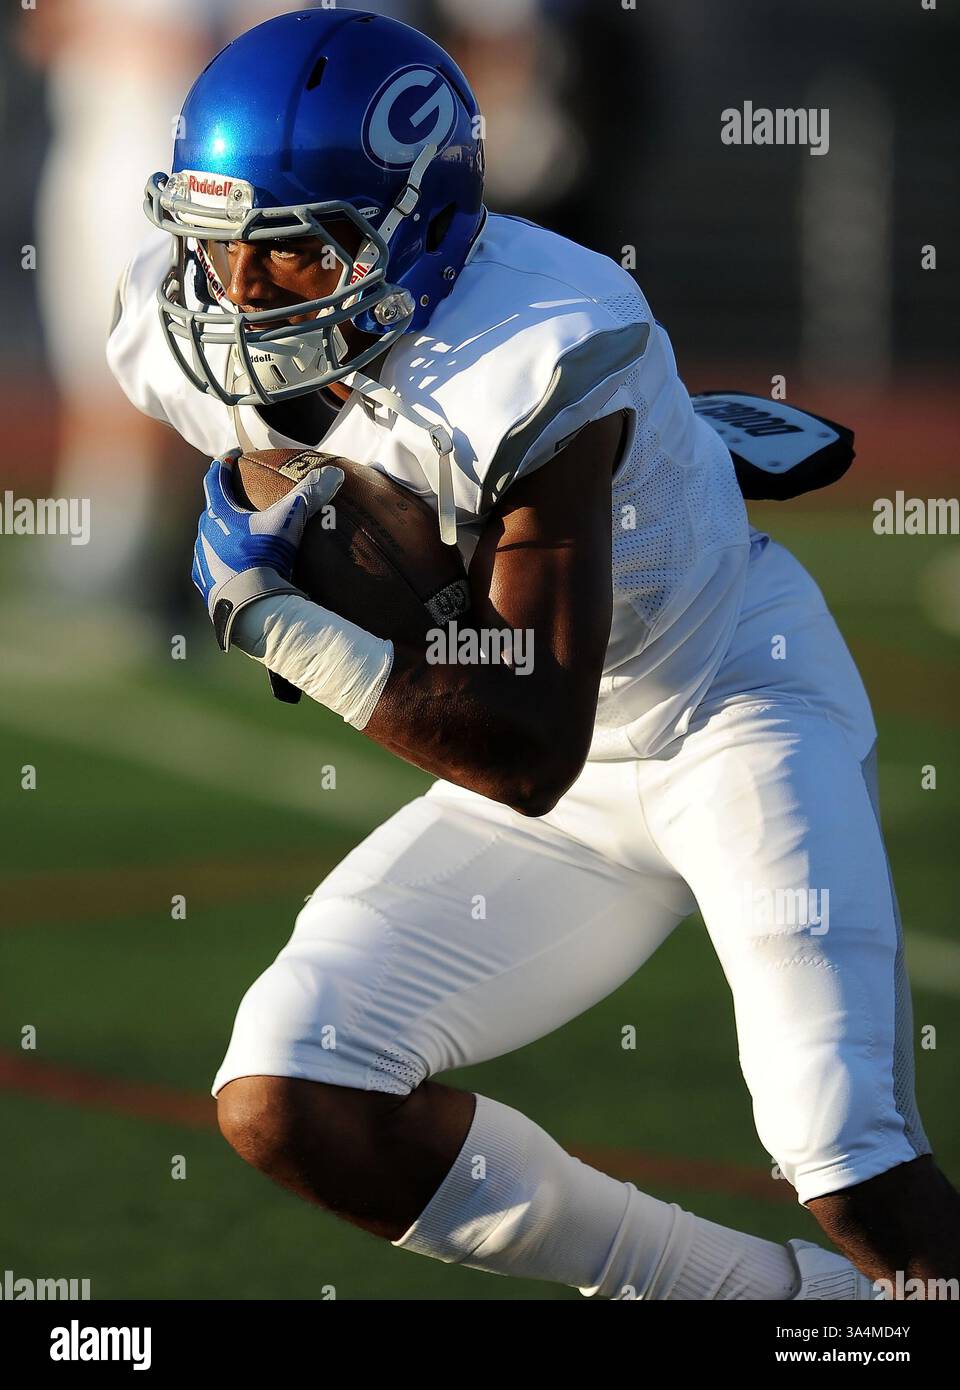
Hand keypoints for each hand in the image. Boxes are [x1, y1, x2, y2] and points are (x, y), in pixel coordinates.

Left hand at [192, 450, 342, 650]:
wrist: (250, 606)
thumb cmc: (264, 557)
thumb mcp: (289, 521)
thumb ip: (309, 495)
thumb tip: (333, 473)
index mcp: (218, 513)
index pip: (215, 478)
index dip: (225, 463)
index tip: (234, 455)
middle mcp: (203, 533)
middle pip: (213, 509)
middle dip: (226, 503)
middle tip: (241, 499)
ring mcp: (202, 561)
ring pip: (211, 540)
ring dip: (224, 535)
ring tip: (242, 538)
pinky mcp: (205, 585)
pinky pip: (213, 568)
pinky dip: (224, 564)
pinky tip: (238, 569)